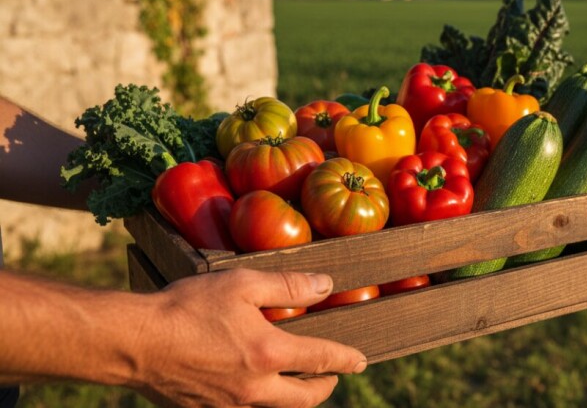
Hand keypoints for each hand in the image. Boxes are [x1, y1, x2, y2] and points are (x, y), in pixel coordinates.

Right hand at [131, 269, 366, 407]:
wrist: (133, 342)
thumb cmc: (186, 307)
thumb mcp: (242, 284)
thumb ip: (288, 286)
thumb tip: (325, 285)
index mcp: (269, 355)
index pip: (321, 360)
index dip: (346, 360)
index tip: (360, 361)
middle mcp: (255, 389)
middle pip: (305, 399)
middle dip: (324, 388)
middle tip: (331, 377)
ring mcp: (230, 406)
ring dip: (291, 397)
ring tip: (294, 382)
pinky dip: (258, 401)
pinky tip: (251, 386)